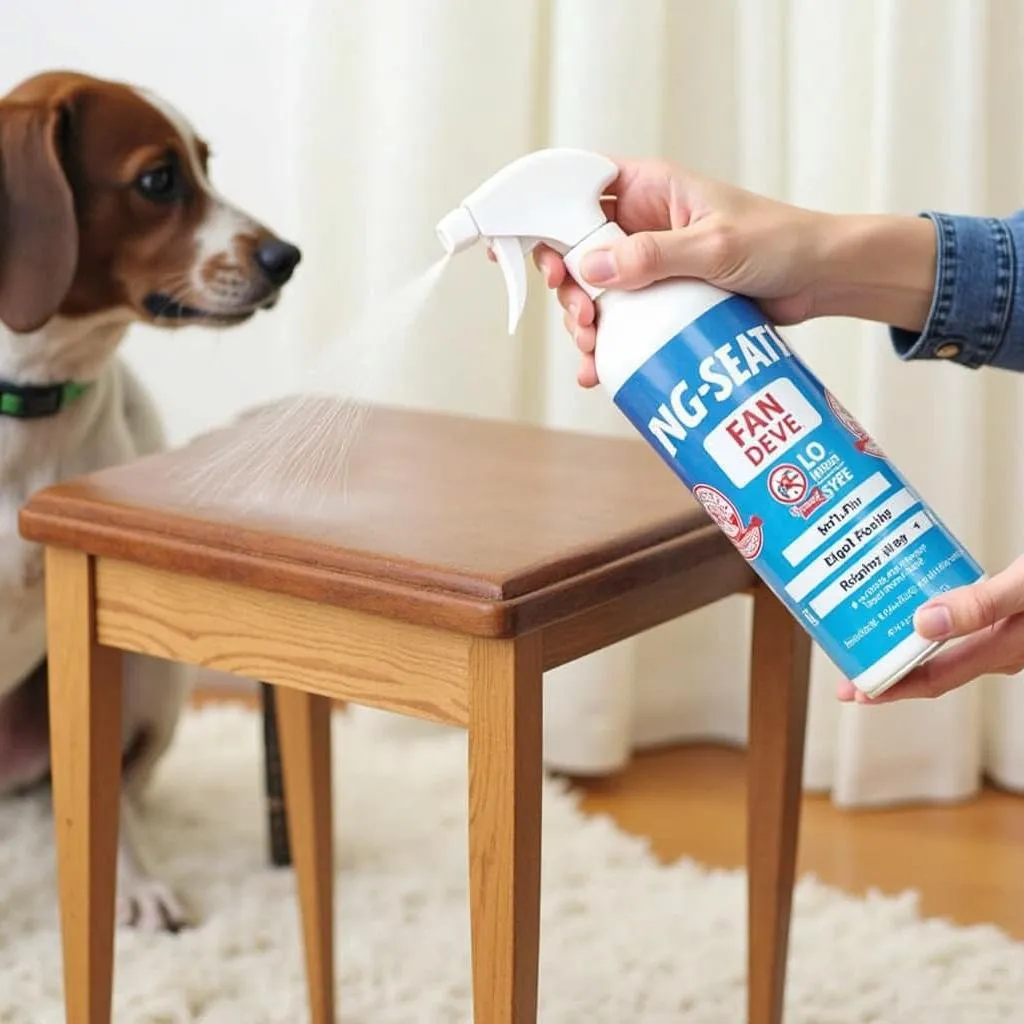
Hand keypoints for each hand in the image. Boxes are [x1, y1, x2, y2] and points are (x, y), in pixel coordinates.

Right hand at [524, 155, 936, 387]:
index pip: (576, 187)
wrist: (821, 279)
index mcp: (650, 188)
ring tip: (593, 350)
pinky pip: (621, 320)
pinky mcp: (663, 299)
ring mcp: (651, 263)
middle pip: (575, 248)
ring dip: (583, 322)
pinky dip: (606, 345)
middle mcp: (643, 223)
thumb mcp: (713, 246)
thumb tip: (588, 267)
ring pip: (594, 290)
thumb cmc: (780, 242)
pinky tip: (600, 372)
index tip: (521, 247)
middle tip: (579, 316)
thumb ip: (653, 255)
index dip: (539, 211)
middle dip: (566, 286)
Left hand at [836, 558, 1023, 702]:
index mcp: (1003, 649)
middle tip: (848, 663)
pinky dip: (931, 621)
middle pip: (933, 668)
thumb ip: (981, 604)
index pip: (934, 680)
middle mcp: (1003, 649)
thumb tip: (922, 623)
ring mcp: (1009, 635)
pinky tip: (915, 603)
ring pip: (947, 648)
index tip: (852, 693)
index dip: (890, 689)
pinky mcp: (1011, 617)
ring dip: (907, 645)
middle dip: (889, 669)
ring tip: (869, 633)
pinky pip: (962, 627)